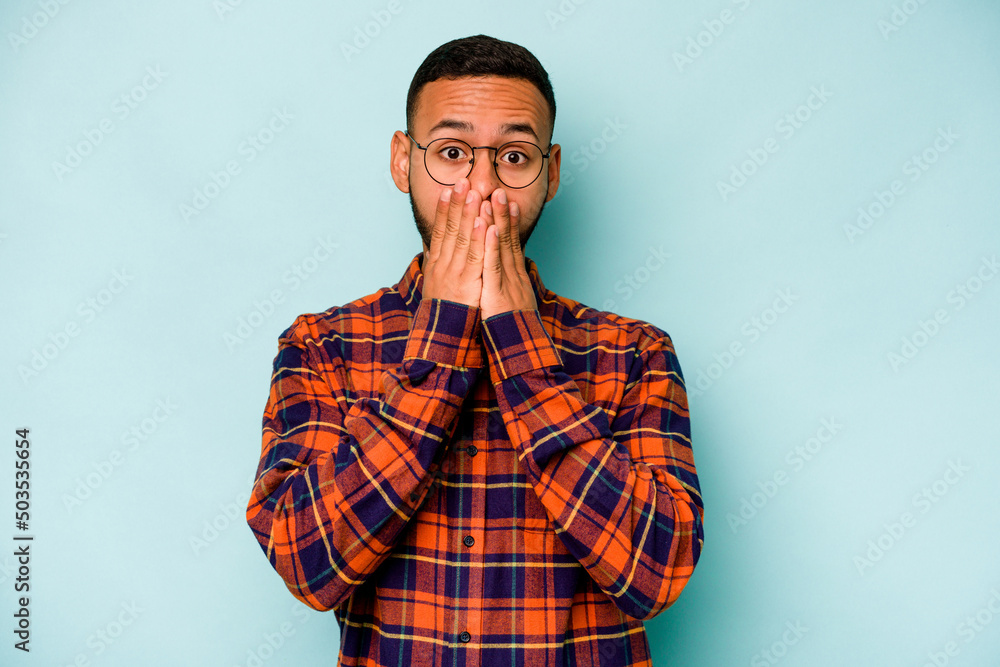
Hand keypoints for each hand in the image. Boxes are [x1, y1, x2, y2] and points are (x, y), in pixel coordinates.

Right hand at [421, 178, 487, 308]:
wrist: (442, 338)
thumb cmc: (443, 313)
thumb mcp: (435, 285)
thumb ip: (435, 265)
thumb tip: (431, 248)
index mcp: (437, 265)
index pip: (440, 231)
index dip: (444, 210)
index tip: (448, 190)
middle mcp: (443, 265)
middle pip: (450, 229)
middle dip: (457, 204)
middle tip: (462, 181)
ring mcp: (455, 274)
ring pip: (463, 239)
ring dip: (469, 215)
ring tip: (474, 193)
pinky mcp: (469, 284)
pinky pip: (477, 258)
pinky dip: (482, 240)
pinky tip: (486, 223)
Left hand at [480, 188, 536, 319]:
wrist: (518, 350)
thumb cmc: (509, 329)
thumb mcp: (506, 302)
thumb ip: (503, 286)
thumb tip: (499, 275)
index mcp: (513, 277)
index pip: (509, 244)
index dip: (506, 222)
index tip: (504, 202)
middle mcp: (512, 276)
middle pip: (507, 240)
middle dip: (502, 213)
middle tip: (499, 189)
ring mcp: (507, 283)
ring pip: (501, 248)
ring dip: (498, 221)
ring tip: (495, 197)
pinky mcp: (498, 293)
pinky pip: (494, 267)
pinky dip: (492, 247)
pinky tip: (491, 228)